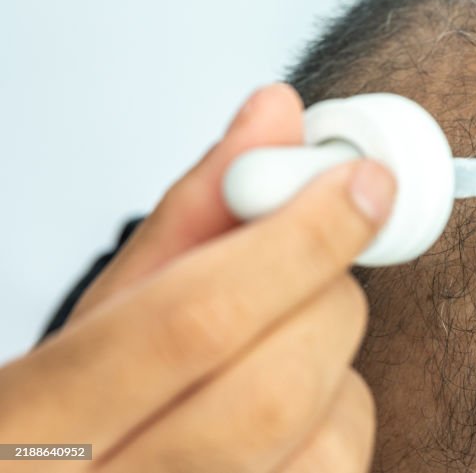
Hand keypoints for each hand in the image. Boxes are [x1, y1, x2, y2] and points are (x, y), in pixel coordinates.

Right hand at [0, 84, 394, 471]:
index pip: (195, 321)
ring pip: (328, 442)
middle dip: (326, 297)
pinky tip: (293, 414)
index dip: (299, 242)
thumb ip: (194, 211)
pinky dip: (341, 421)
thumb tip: (277, 114)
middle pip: (276, 388)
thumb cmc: (70, 415)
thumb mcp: (103, 311)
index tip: (363, 184)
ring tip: (283, 347)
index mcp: (31, 427)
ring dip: (338, 366)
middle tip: (320, 261)